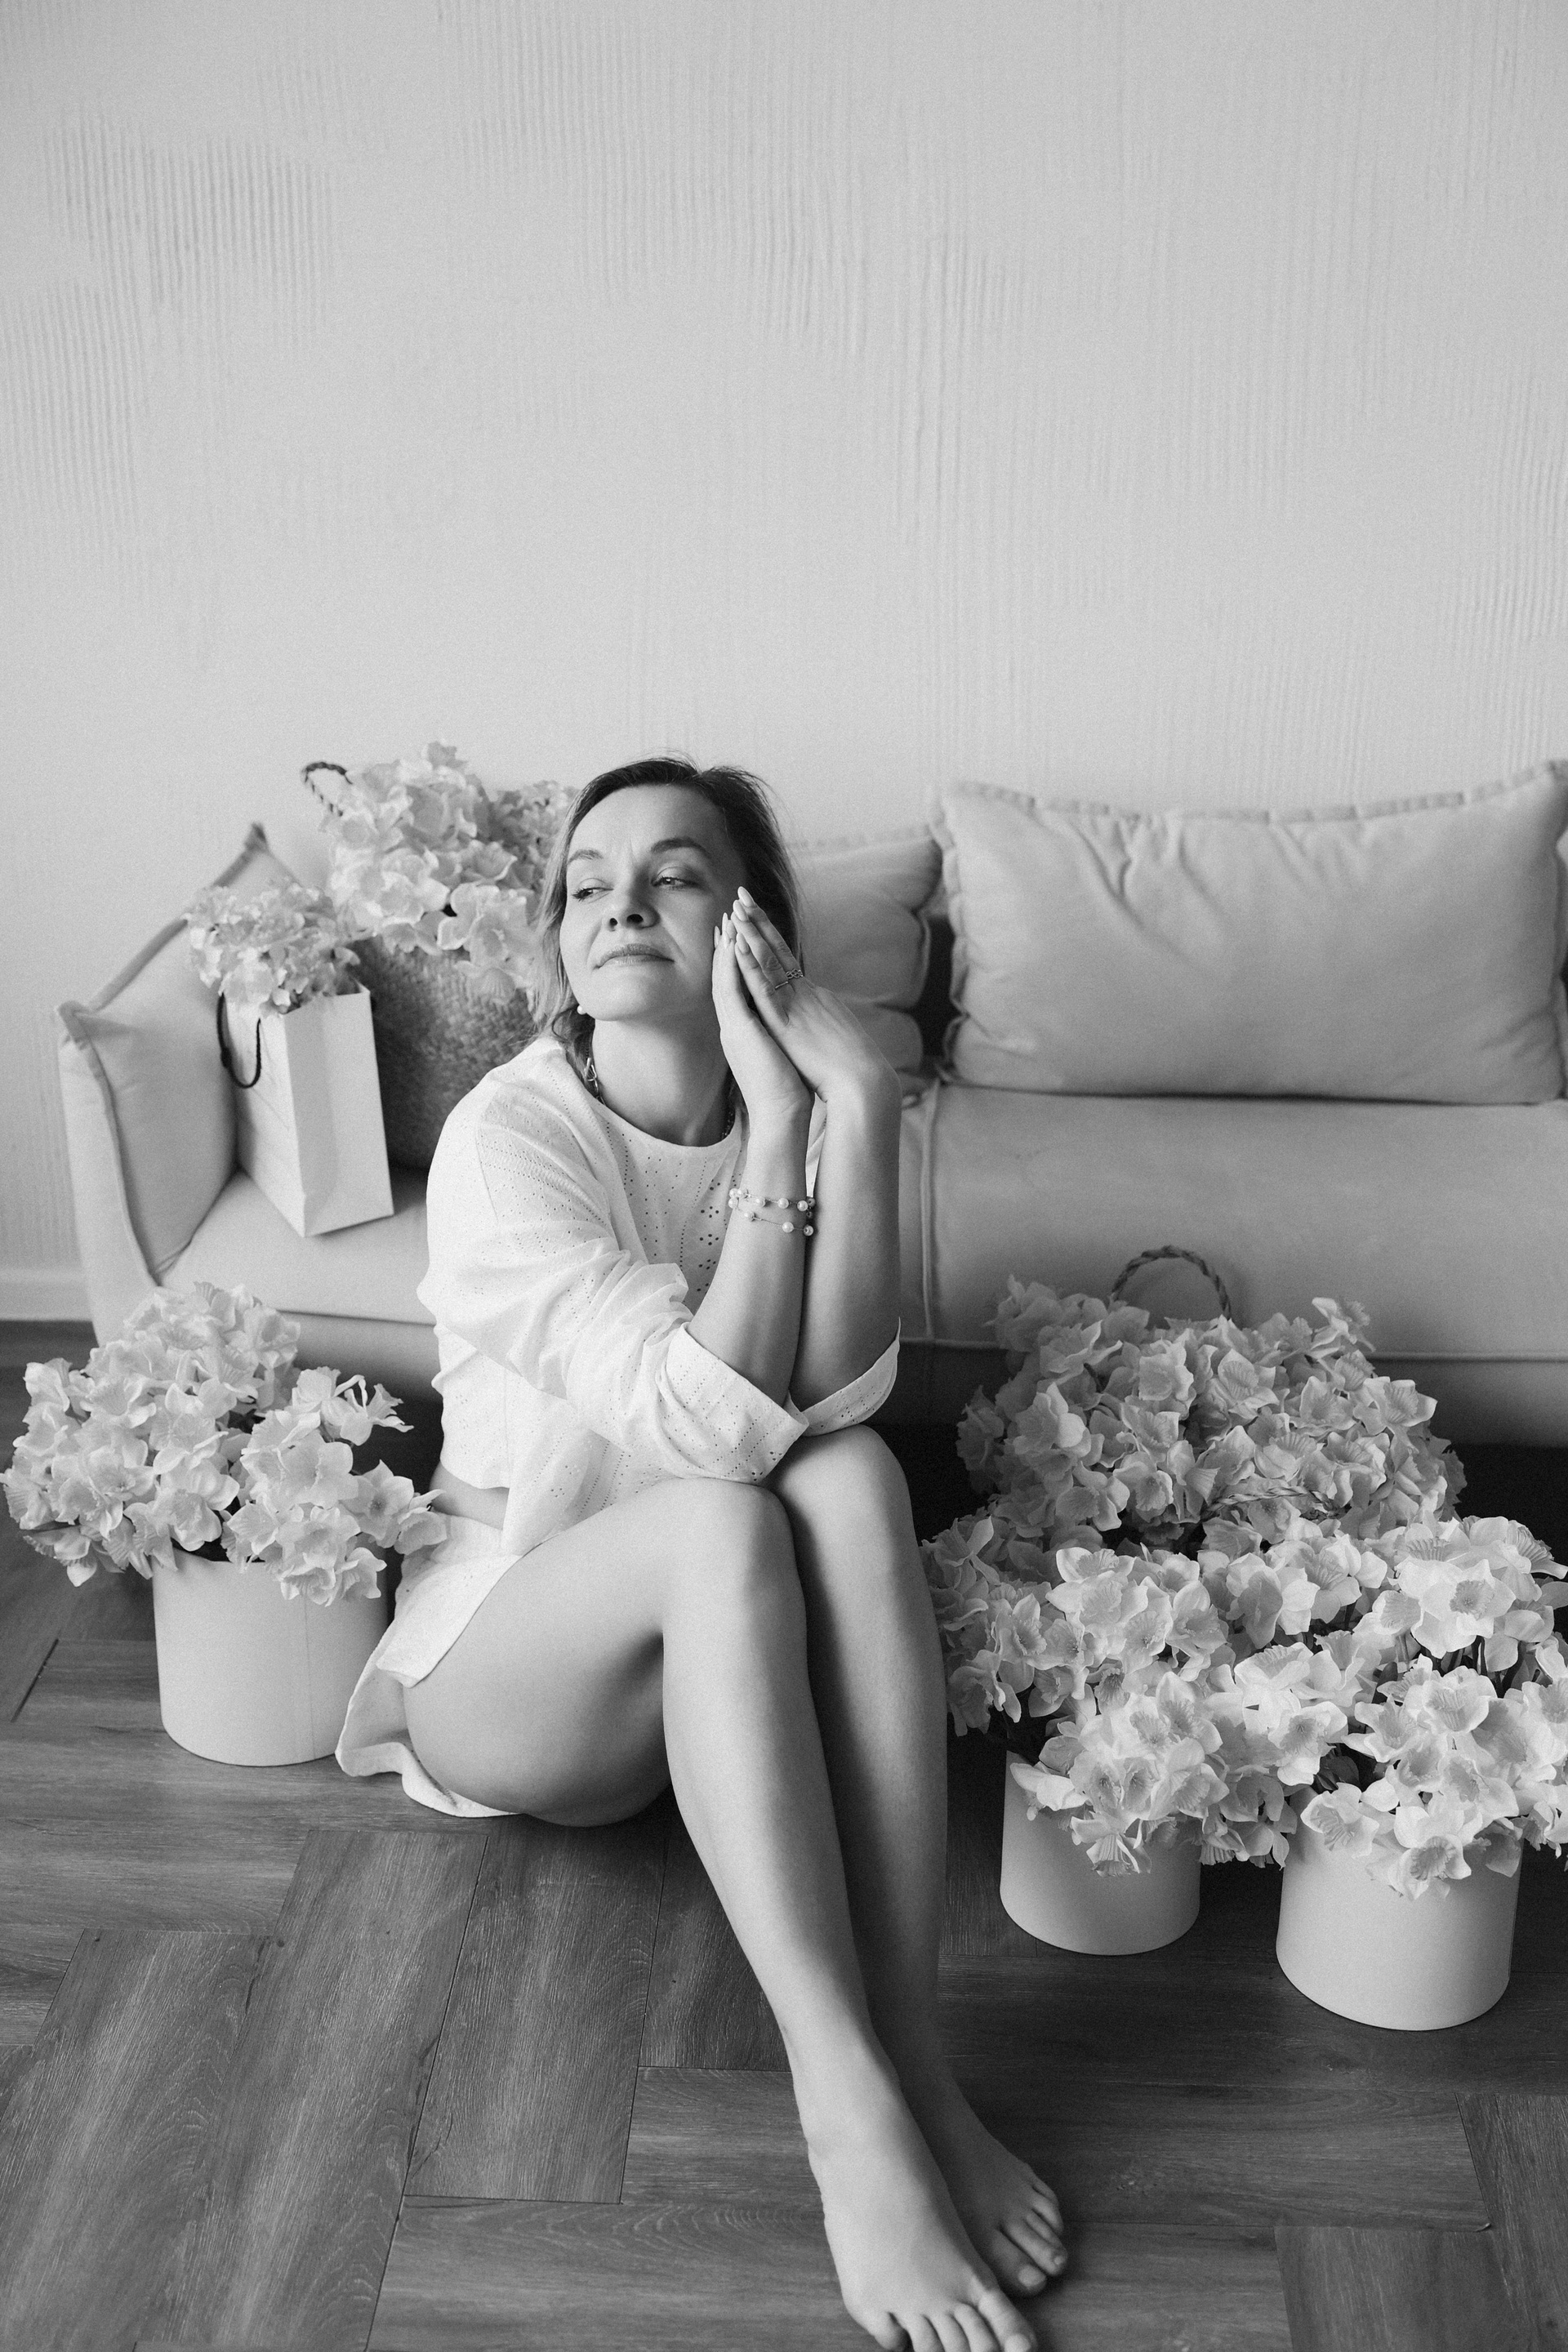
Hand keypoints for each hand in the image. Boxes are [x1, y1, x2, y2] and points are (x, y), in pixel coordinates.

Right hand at [711, 918, 811, 1129]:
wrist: (781, 1115)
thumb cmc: (787, 1091)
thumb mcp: (780, 1056)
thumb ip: (778, 1039)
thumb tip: (788, 1030)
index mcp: (744, 1032)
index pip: (736, 990)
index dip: (734, 964)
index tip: (735, 939)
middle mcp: (734, 1027)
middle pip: (726, 980)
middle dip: (726, 949)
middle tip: (726, 919)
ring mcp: (734, 1028)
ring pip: (725, 981)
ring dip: (726, 950)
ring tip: (728, 921)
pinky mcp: (741, 1031)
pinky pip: (732, 991)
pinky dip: (732, 967)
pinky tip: (734, 944)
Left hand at [729, 890, 900, 1109]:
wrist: (864, 1084)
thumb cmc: (852, 1070)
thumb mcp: (835, 1037)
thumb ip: (822, 1023)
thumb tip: (819, 1021)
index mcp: (814, 999)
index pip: (787, 962)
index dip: (771, 938)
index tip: (756, 916)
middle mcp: (805, 993)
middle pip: (778, 951)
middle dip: (759, 922)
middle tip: (742, 894)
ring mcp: (796, 1003)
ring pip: (769, 961)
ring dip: (751, 933)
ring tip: (736, 907)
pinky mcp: (787, 1019)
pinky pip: (764, 986)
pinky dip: (750, 964)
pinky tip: (738, 946)